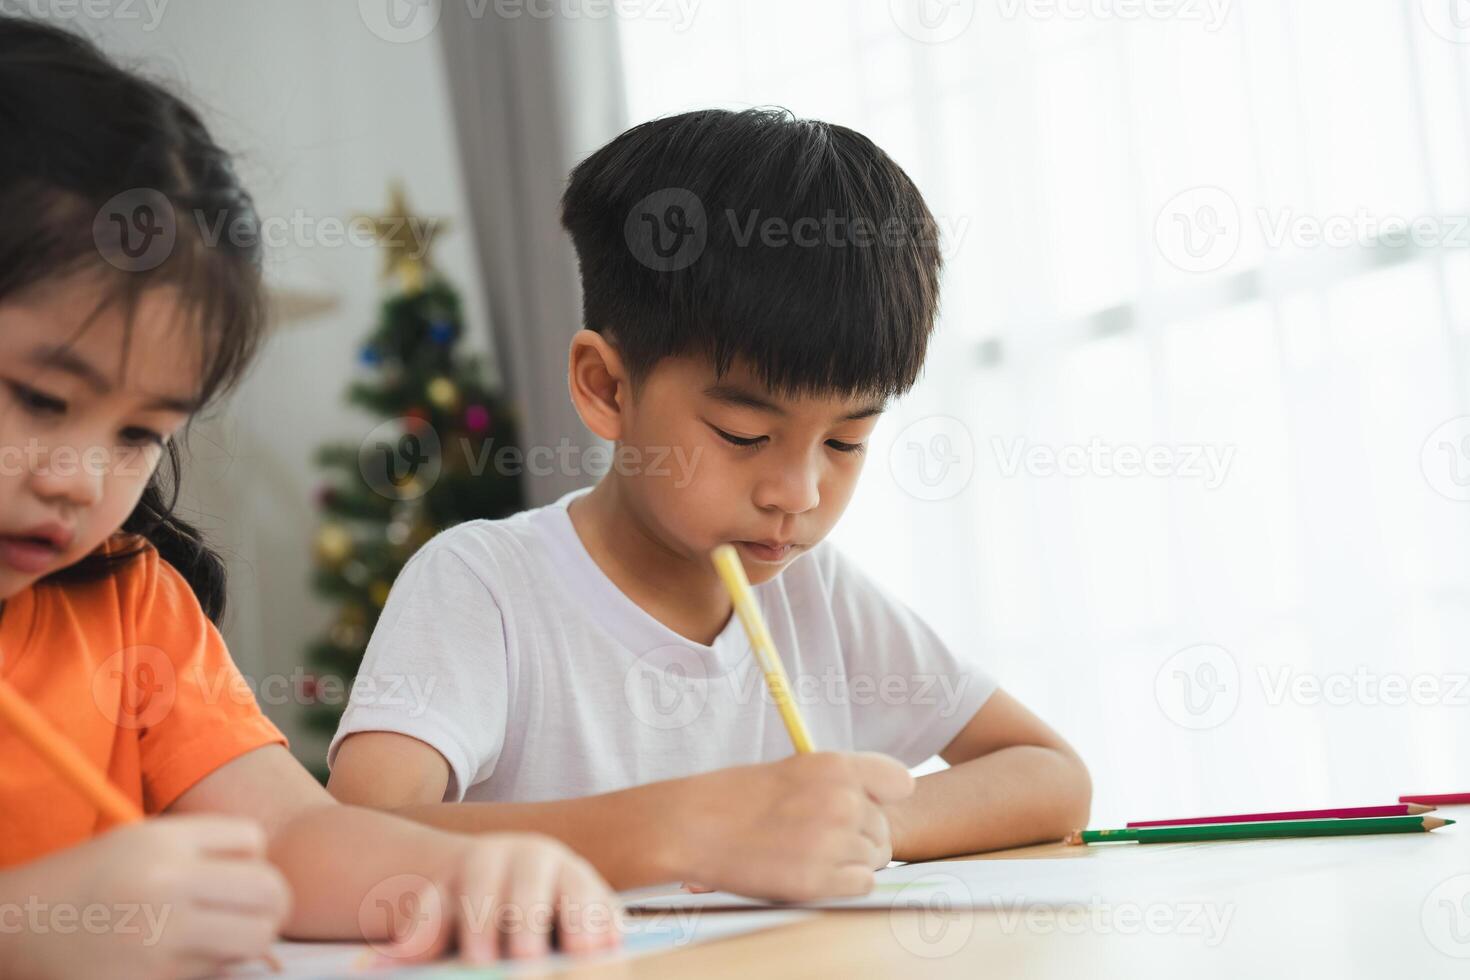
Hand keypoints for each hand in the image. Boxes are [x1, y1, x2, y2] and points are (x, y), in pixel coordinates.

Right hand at [1, 816, 288, 979]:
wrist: (18, 927)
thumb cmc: (89, 880)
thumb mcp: (142, 841)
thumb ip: (206, 850)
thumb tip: (270, 882)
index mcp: (162, 842)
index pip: (254, 839)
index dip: (250, 856)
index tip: (230, 870)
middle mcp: (165, 886)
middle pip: (270, 890)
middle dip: (271, 902)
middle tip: (254, 911)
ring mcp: (159, 940)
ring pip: (254, 938)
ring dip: (248, 939)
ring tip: (219, 934)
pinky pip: (217, 973)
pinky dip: (213, 968)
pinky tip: (181, 958)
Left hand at [369, 834, 621, 964]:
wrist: (505, 893)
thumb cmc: (467, 916)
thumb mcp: (440, 922)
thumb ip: (418, 937)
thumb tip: (376, 962)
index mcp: (488, 859)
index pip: (482, 884)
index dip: (480, 920)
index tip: (478, 959)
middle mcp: (536, 858)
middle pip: (531, 887)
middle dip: (526, 923)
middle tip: (524, 960)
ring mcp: (575, 877)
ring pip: (580, 894)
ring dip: (581, 923)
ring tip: (581, 952)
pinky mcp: (604, 904)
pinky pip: (611, 917)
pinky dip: (609, 936)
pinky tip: (607, 955)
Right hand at [673, 751, 914, 901]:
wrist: (692, 826)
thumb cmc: (736, 797)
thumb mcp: (794, 770)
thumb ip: (836, 784)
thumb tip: (872, 804)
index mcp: (835, 765)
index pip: (900, 783)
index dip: (883, 799)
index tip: (863, 806)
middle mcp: (842, 801)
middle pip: (884, 828)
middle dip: (860, 835)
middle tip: (819, 837)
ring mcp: (831, 842)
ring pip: (875, 858)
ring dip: (849, 861)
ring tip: (808, 853)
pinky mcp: (818, 881)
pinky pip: (862, 885)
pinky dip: (843, 884)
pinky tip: (812, 872)